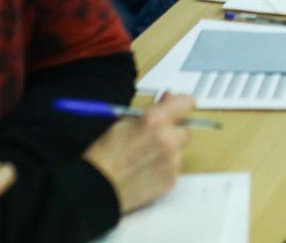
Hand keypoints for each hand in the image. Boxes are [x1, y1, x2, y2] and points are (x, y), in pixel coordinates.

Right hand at [82, 94, 193, 214]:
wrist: (97, 188)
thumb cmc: (105, 154)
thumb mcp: (124, 121)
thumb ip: (152, 108)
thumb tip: (168, 97)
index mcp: (156, 120)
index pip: (188, 103)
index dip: (181, 105)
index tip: (177, 109)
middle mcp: (169, 139)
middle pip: (186, 129)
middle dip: (174, 131)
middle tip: (155, 137)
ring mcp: (172, 161)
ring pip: (180, 150)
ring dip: (169, 150)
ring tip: (145, 157)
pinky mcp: (171, 180)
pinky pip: (175, 168)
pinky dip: (164, 168)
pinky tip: (146, 171)